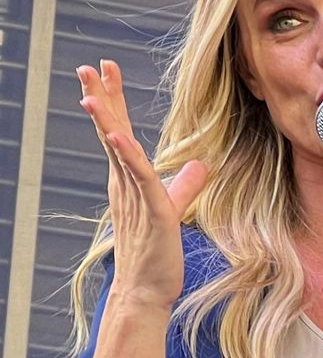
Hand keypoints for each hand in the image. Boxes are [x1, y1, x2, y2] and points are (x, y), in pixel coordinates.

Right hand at [78, 60, 208, 311]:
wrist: (147, 292)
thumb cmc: (157, 254)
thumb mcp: (173, 208)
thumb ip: (185, 184)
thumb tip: (201, 163)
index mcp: (129, 180)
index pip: (120, 133)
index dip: (114, 101)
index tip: (106, 70)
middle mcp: (125, 185)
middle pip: (111, 133)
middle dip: (101, 99)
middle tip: (86, 66)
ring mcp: (135, 198)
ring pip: (117, 152)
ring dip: (105, 122)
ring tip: (90, 93)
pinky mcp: (151, 213)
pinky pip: (139, 179)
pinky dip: (128, 157)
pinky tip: (119, 136)